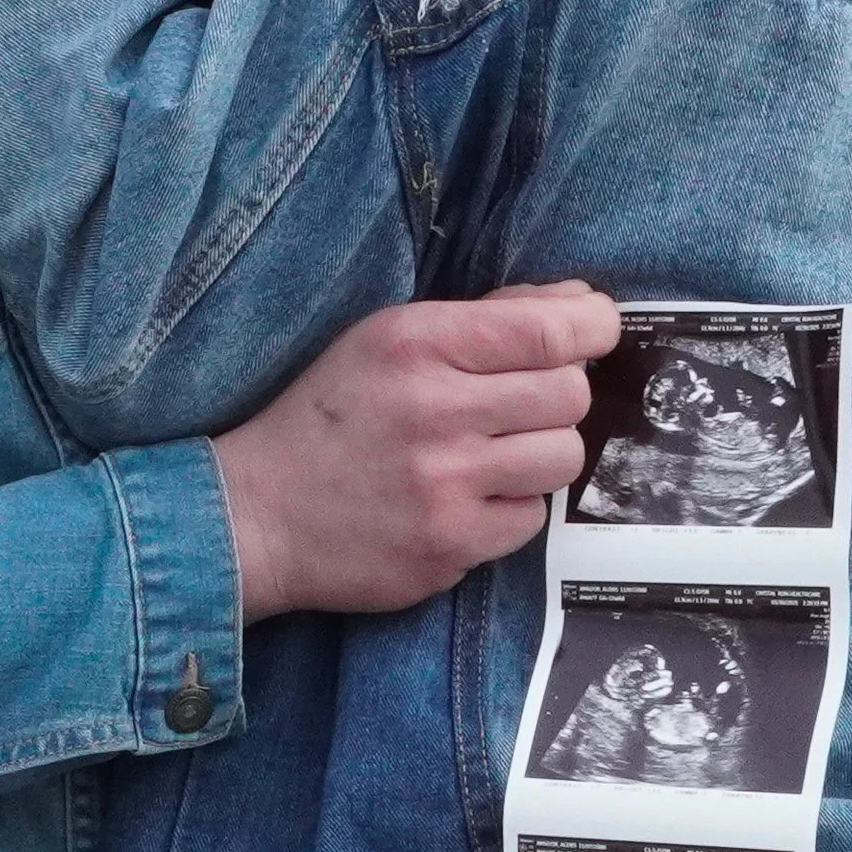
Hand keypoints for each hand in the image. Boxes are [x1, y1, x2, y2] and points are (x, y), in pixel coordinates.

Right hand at [212, 286, 615, 620]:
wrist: (256, 516)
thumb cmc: (327, 420)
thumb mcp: (384, 340)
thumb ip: (481, 318)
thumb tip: (577, 305)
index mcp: (415, 343)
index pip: (546, 330)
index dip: (591, 326)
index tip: (596, 329)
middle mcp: (435, 410)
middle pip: (568, 394)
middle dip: (556, 395)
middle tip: (517, 407)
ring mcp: (445, 485)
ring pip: (563, 457)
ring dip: (539, 453)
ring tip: (492, 456)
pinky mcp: (451, 546)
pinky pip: (531, 519)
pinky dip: (510, 508)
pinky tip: (466, 500)